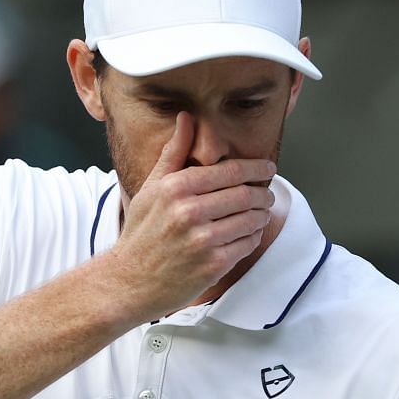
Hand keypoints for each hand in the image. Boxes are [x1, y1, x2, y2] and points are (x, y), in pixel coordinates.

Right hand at [105, 112, 276, 321]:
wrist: (130, 280)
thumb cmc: (142, 232)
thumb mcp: (151, 188)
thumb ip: (173, 153)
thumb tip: (187, 117)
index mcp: (175, 188)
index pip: (230, 171)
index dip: (256, 167)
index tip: (268, 167)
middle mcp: (189, 212)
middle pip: (245, 194)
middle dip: (262, 193)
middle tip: (267, 194)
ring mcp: (203, 240)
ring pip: (251, 219)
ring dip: (261, 215)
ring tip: (260, 213)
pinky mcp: (213, 265)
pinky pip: (247, 244)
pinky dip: (253, 237)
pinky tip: (249, 233)